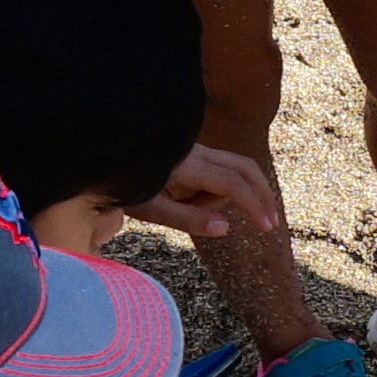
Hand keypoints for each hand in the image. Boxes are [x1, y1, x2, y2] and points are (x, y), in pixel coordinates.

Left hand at [128, 142, 282, 241]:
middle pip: (244, 167)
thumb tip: (226, 228)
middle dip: (260, 193)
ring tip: (188, 211)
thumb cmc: (122, 183)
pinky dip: (214, 189)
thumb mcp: (150, 208)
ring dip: (222, 196)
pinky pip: (216, 169)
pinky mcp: (192, 151)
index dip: (253, 205)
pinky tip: (185, 199)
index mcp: (187, 166)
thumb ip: (187, 219)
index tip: (266, 228)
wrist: (107, 148)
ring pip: (230, 170)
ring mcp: (195, 149)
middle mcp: (196, 151)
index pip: (232, 184)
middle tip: (269, 222)